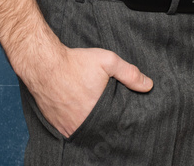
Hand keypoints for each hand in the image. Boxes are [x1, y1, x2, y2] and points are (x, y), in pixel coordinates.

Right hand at [19, 40, 152, 137]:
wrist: (45, 65)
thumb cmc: (76, 63)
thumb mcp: (108, 62)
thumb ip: (129, 74)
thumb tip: (148, 85)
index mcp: (97, 113)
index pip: (114, 126)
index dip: (119, 120)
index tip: (123, 113)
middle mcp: (81, 125)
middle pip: (99, 130)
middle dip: (106, 122)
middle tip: (110, 110)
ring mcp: (67, 127)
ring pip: (85, 131)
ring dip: (92, 124)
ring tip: (96, 111)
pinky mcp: (56, 125)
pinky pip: (71, 130)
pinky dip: (78, 124)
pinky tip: (82, 113)